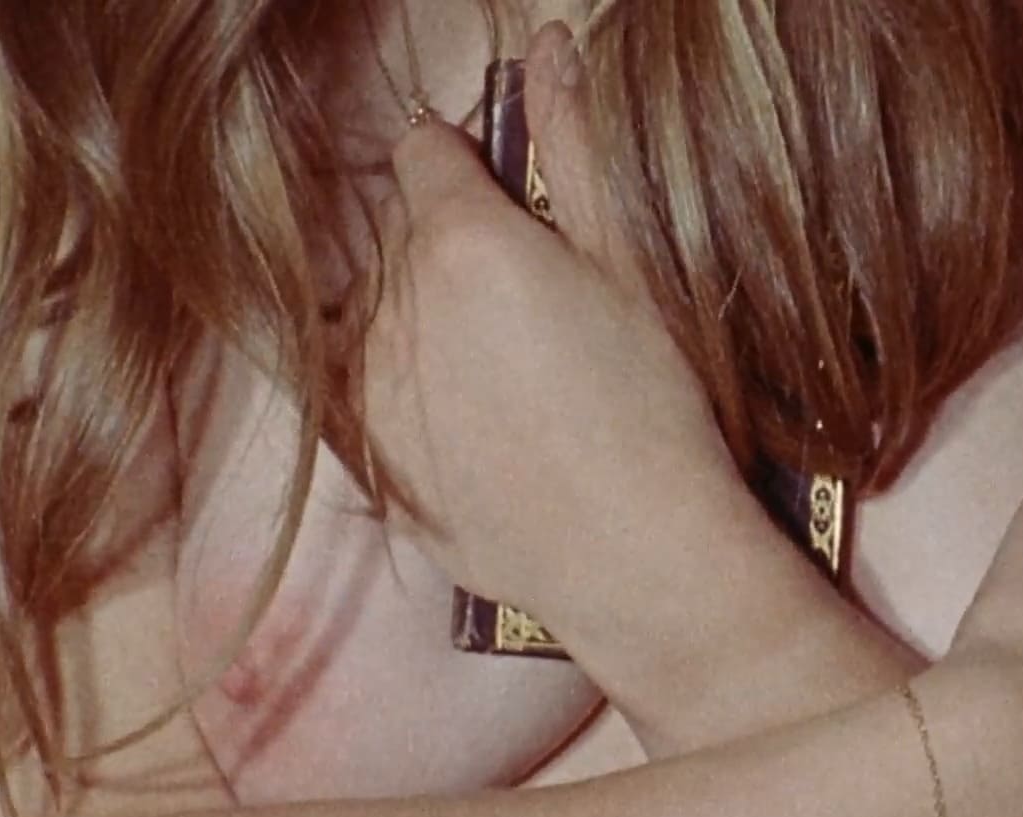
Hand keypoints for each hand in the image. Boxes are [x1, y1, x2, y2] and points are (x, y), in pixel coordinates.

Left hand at [361, 32, 737, 625]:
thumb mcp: (632, 265)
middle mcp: (396, 309)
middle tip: (528, 297)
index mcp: (462, 242)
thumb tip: (549, 49)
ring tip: (510, 372)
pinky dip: (406, 391)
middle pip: (400, 234)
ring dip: (424, 318)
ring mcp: (373, 391)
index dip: (464, 166)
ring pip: (381, 315)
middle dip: (449, 241)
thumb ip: (578, 148)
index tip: (502, 198)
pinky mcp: (372, 462)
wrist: (636, 559)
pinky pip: (368, 393)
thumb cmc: (654, 412)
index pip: (423, 154)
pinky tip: (478, 422)